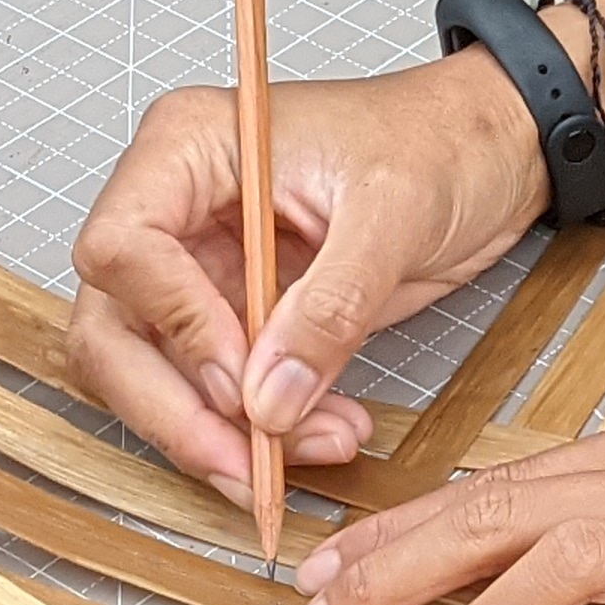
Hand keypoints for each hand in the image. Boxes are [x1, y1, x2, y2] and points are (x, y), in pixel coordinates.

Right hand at [60, 52, 551, 502]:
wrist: (488, 155)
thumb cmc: (439, 140)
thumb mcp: (393, 211)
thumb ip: (329, 306)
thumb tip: (268, 399)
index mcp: (190, 147)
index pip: (122, 247)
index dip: (172, 322)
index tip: (240, 375)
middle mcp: (176, 210)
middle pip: (116, 330)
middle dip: (177, 409)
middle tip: (247, 463)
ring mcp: (200, 269)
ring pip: (160, 378)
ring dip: (225, 434)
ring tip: (317, 445)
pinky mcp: (238, 318)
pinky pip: (219, 393)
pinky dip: (263, 430)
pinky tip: (325, 433)